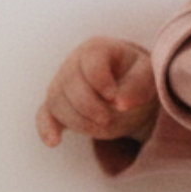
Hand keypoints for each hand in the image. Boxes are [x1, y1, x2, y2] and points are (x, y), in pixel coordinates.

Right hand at [37, 37, 159, 148]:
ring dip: (78, 120)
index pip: (90, 62)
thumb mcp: (146, 77)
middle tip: (108, 119)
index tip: (114, 98)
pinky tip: (54, 142)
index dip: (100, 82)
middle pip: (69, 84)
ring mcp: (61, 83)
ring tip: (102, 126)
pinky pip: (43, 115)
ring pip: (57, 102)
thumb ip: (138, 86)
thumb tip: (119, 105)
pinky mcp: (55, 104)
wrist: (127, 88)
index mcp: (96, 49)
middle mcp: (73, 62)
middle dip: (88, 106)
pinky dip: (46, 128)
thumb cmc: (137, 78)